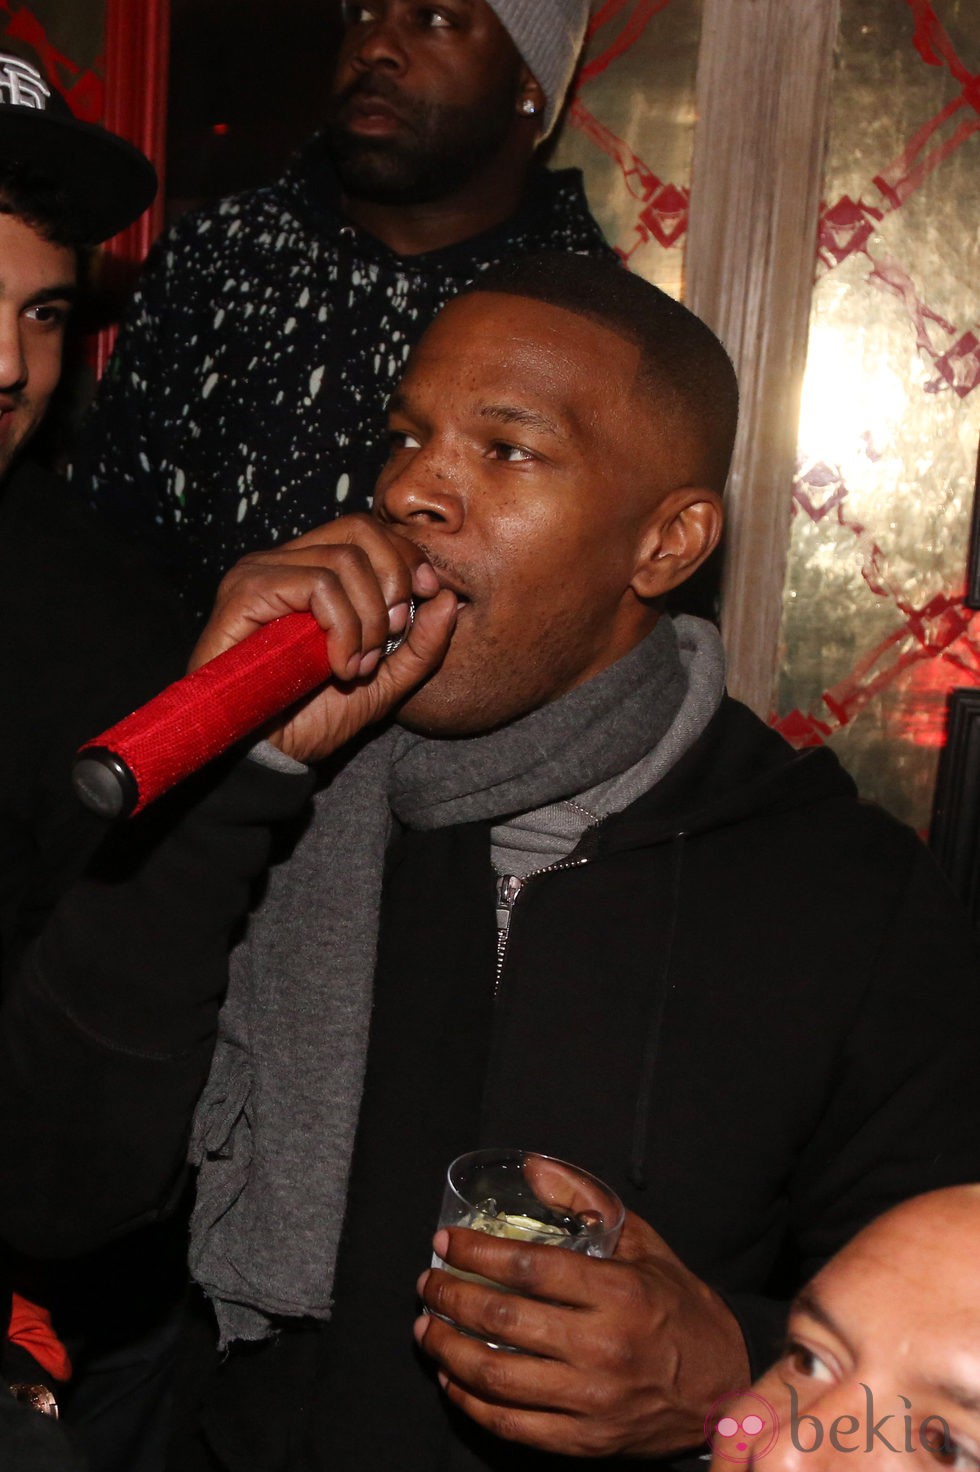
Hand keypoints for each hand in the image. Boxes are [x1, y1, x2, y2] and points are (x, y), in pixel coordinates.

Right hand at [189, 514, 457, 763]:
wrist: (268, 755)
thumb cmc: (315, 717)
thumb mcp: (386, 681)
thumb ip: (421, 643)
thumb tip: (449, 596)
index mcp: (315, 572)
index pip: (369, 531)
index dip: (407, 559)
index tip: (428, 597)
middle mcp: (286, 562)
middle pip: (360, 529)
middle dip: (394, 582)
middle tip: (391, 636)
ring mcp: (262, 572)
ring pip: (344, 560)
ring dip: (368, 621)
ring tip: (357, 666)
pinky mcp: (246, 591)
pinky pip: (318, 585)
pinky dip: (343, 628)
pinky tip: (337, 666)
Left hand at [414, 1210, 749, 1458]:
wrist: (723, 1387)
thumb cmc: (677, 1306)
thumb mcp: (642, 1242)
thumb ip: (585, 1202)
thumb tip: (533, 1168)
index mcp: (618, 1292)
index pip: (527, 1266)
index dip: (476, 1252)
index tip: (446, 1243)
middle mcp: (602, 1347)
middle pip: (502, 1319)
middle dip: (451, 1297)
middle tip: (429, 1284)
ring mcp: (591, 1401)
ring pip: (496, 1376)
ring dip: (448, 1349)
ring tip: (428, 1329)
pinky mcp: (583, 1441)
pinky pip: (510, 1425)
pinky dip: (470, 1402)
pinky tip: (453, 1378)